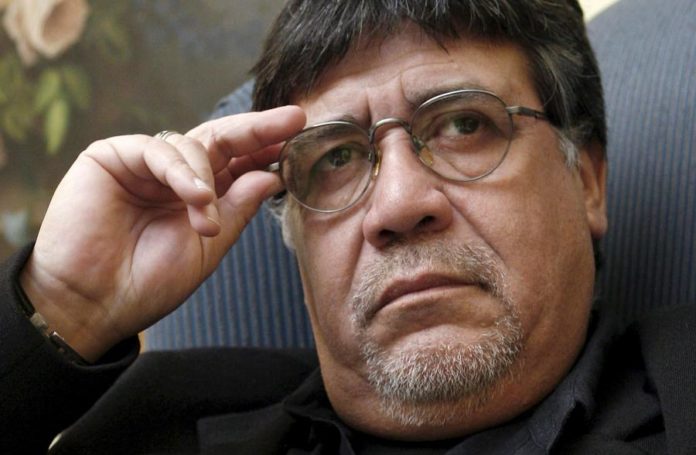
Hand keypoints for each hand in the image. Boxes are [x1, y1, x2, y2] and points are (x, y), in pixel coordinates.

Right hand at [19, 106, 305, 360]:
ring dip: (208, 180)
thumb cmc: (149, 283)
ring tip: (207, 224)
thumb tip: (272, 175)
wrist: (94, 304)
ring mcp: (144, 163)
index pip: (237, 161)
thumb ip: (237, 209)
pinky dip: (181, 172)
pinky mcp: (112, 156)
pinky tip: (194, 198)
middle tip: (293, 119)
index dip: (267, 147)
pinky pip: (157, 151)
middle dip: (258, 130)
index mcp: (198, 195)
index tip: (301, 133)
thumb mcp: (208, 248)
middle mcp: (174, 174)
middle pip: (222, 139)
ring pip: (193, 145)